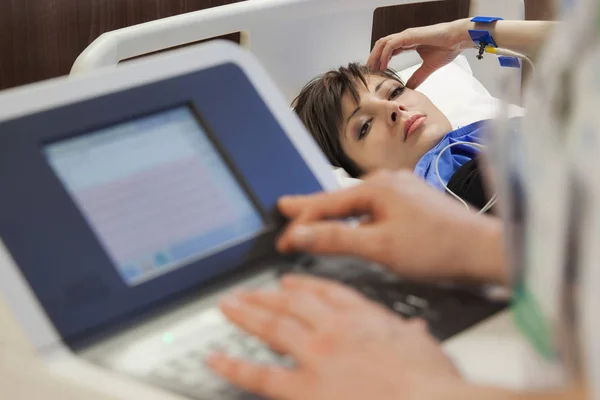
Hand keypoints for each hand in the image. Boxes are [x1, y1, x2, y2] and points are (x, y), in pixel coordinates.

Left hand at [207, 274, 462, 399]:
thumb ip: (413, 337)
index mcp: (364, 318)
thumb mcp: (426, 350)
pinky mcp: (303, 388)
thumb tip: (415, 330)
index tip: (288, 283)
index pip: (327, 293)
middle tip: (245, 293)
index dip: (303, 286)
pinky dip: (234, 366)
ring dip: (246, 315)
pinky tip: (216, 359)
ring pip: (272, 328)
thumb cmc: (431, 384)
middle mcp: (335, 330)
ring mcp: (316, 356)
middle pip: (292, 304)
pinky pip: (260, 375)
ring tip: (227, 307)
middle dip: (265, 297)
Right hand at [277, 170, 506, 284]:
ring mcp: (403, 189)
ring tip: (314, 217)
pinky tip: (355, 223)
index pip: (325, 204)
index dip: (300, 222)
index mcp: (377, 187)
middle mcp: (388, 181)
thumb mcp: (380, 247)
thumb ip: (336, 239)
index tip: (282, 238)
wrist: (484, 250)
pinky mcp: (413, 201)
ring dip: (335, 213)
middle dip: (312, 208)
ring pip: (358, 203)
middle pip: (340, 198)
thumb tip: (300, 234)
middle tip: (285, 209)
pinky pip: (375, 207)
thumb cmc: (438, 248)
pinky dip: (358, 216)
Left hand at [367, 19, 471, 88]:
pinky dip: (384, 55)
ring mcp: (406, 35)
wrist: (457, 39)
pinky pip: (391, 45)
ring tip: (372, 70)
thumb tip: (409, 88)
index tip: (375, 74)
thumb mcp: (428, 67)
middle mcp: (404, 38)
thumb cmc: (447, 48)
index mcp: (407, 43)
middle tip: (368, 73)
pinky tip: (383, 66)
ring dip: (375, 57)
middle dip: (373, 59)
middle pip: (381, 46)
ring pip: (382, 43)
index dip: (379, 61)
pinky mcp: (409, 35)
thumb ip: (417, 77)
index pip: (387, 50)